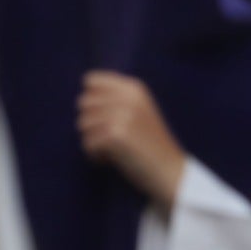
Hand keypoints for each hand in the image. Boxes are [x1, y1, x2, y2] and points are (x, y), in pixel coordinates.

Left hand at [77, 72, 188, 211]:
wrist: (168, 169)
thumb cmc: (150, 143)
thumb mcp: (139, 111)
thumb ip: (116, 99)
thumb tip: (81, 98)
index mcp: (134, 88)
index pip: (91, 80)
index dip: (92, 99)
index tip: (106, 115)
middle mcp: (128, 98)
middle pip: (83, 103)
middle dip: (91, 122)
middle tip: (111, 135)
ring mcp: (123, 116)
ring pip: (83, 124)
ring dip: (92, 140)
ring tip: (113, 148)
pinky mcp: (116, 136)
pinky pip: (87, 143)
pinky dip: (95, 155)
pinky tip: (112, 159)